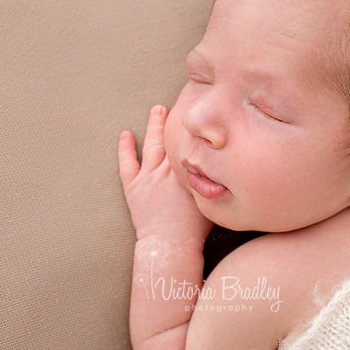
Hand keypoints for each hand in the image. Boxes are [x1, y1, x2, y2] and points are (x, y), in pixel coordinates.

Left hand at [118, 105, 213, 241]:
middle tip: (177, 104)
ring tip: (157, 109)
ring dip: (154, 126)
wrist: (170, 244)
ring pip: (151, 145)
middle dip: (174, 121)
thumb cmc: (195, 229)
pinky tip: (126, 134)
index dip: (192, 130)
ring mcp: (148, 177)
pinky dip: (125, 148)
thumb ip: (214, 181)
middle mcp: (167, 170)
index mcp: (187, 172)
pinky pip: (127, 163)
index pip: (189, 144)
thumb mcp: (212, 200)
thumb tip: (223, 168)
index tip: (196, 116)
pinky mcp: (133, 187)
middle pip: (170, 139)